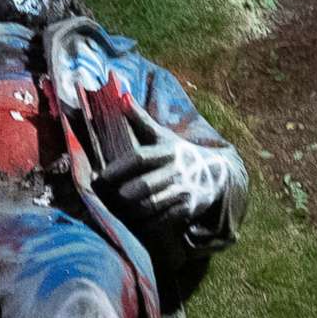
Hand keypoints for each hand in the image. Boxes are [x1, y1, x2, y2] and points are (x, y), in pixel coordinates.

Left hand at [104, 104, 228, 226]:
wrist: (216, 172)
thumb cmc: (178, 152)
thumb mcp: (162, 135)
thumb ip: (140, 119)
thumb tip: (122, 96)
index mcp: (167, 149)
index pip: (139, 158)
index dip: (118, 169)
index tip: (100, 178)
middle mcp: (176, 169)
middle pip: (144, 185)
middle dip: (125, 194)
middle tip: (112, 197)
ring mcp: (184, 188)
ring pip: (152, 204)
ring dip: (133, 209)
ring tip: (122, 209)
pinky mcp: (190, 206)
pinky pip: (164, 218)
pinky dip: (149, 222)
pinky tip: (139, 221)